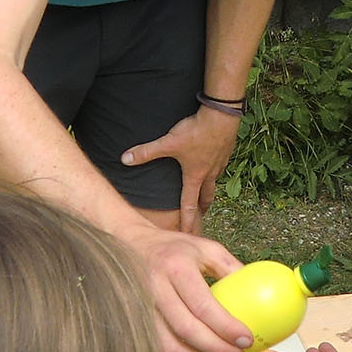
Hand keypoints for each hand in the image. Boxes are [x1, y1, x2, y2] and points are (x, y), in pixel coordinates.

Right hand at [118, 224, 249, 351]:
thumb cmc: (174, 249)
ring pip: (168, 346)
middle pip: (186, 329)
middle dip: (215, 350)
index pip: (202, 304)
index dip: (225, 327)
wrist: (130, 244)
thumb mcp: (205, 248)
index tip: (247, 340)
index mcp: (176, 267)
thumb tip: (262, 294)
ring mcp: (140, 308)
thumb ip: (231, 269)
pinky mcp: (135, 323)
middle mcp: (154, 288)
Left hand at [121, 107, 241, 235]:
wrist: (222, 116)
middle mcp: (209, 173)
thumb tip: (125, 159)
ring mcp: (219, 163)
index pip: (189, 204)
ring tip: (207, 196)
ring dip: (210, 192)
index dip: (188, 221)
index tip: (189, 235)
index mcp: (194, 176)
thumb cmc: (196, 131)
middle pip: (206, 197)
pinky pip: (221, 167)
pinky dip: (216, 172)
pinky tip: (213, 166)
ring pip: (214, 183)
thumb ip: (146, 152)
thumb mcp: (168, 142)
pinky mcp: (225, 151)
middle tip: (199, 219)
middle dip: (201, 210)